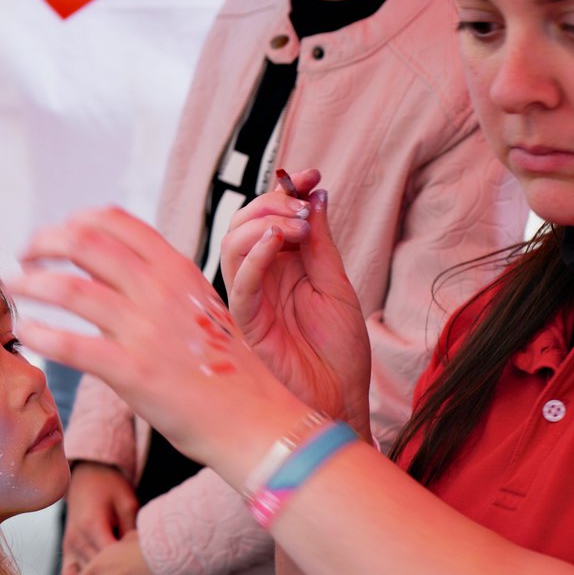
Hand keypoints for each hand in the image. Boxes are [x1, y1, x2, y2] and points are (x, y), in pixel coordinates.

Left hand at [11, 207, 306, 481]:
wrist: (256, 420)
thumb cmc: (230, 372)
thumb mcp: (204, 309)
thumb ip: (164, 288)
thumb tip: (117, 274)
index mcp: (179, 270)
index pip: (116, 222)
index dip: (74, 221)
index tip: (54, 234)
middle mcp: (161, 291)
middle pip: (85, 243)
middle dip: (43, 243)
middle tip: (24, 255)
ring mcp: (147, 330)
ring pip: (69, 289)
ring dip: (30, 284)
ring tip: (13, 289)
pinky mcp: (133, 372)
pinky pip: (70, 345)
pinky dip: (38, 334)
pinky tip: (24, 335)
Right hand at [60, 463, 137, 574]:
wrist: (87, 476)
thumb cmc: (110, 487)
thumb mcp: (128, 503)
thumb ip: (131, 531)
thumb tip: (139, 558)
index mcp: (93, 526)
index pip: (110, 562)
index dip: (128, 570)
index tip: (143, 570)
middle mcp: (77, 539)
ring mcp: (69, 547)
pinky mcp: (66, 550)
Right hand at [222, 168, 372, 433]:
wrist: (340, 399)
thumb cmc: (339, 352)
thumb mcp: (337, 285)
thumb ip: (321, 243)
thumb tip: (314, 193)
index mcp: (280, 269)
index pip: (268, 218)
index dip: (285, 191)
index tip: (311, 175)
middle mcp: (260, 281)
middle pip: (243, 225)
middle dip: (272, 205)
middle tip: (303, 209)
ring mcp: (250, 301)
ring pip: (233, 247)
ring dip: (264, 225)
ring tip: (297, 228)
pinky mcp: (247, 325)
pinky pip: (239, 285)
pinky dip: (255, 257)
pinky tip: (278, 243)